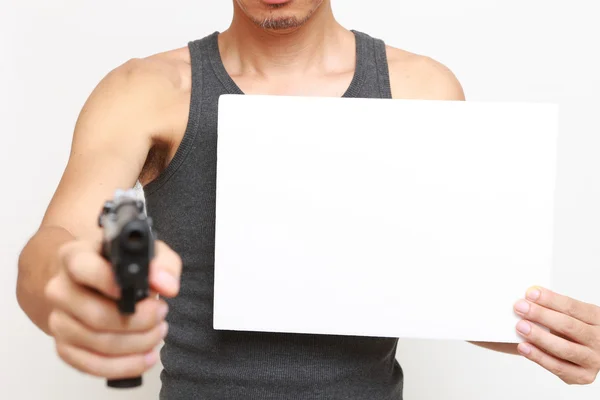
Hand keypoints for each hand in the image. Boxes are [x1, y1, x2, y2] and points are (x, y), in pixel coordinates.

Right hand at [44, 239, 181, 379]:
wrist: (98, 283)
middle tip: (161, 313)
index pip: (83, 268)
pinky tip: (146, 356)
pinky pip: (91, 365)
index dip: (109, 281)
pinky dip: (124, 365)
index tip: (139, 291)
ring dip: (137, 343)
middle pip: (95, 315)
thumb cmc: (124, 266)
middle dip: (139, 320)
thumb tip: (167, 285)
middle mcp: (60, 289)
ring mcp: (59, 320)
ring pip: (97, 342)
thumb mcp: (149, 254)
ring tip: (158, 332)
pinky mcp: (64, 347)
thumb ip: (163, 264)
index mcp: (75, 257)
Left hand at [514, 287, 599, 384]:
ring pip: (564, 348)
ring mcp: (593, 360)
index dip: (550, 300)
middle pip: (568, 326)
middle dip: (541, 315)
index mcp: (597, 319)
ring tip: (520, 326)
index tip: (530, 293)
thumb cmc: (573, 330)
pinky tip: (523, 347)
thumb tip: (529, 295)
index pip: (572, 307)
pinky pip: (558, 367)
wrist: (586, 356)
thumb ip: (554, 308)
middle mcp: (599, 340)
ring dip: (539, 336)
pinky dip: (538, 357)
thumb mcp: (572, 316)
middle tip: (520, 307)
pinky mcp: (583, 376)